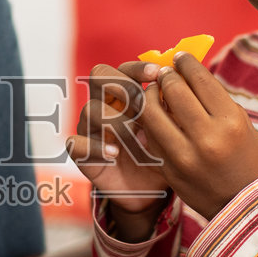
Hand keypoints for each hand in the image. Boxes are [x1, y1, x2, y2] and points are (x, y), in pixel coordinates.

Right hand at [68, 61, 170, 239]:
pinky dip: (95, 146)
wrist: (151, 188)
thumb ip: (172, 109)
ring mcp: (92, 128)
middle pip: (99, 75)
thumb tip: (181, 86)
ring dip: (115, 120)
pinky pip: (75, 142)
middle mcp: (105, 105)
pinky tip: (115, 152)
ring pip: (90, 109)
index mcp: (126, 94)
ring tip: (135, 135)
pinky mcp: (83, 153)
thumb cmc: (163, 152)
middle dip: (121, 84)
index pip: (124, 68)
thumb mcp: (173, 131)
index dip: (138, 68)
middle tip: (141, 102)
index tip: (157, 74)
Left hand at [134, 53, 257, 218]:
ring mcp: (184, 155)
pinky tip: (153, 115)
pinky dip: (149, 121)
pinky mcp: (169, 169)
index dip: (186, 63)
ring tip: (153, 91)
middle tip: (164, 72)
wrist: (243, 204)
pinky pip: (150, 136)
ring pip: (152, 112)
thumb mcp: (240, 123)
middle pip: (174, 91)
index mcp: (230, 121)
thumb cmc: (245, 157)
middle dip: (166, 76)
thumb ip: (214, 99)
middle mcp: (207, 137)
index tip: (179, 58)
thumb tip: (187, 72)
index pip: (200, 80)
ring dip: (149, 96)